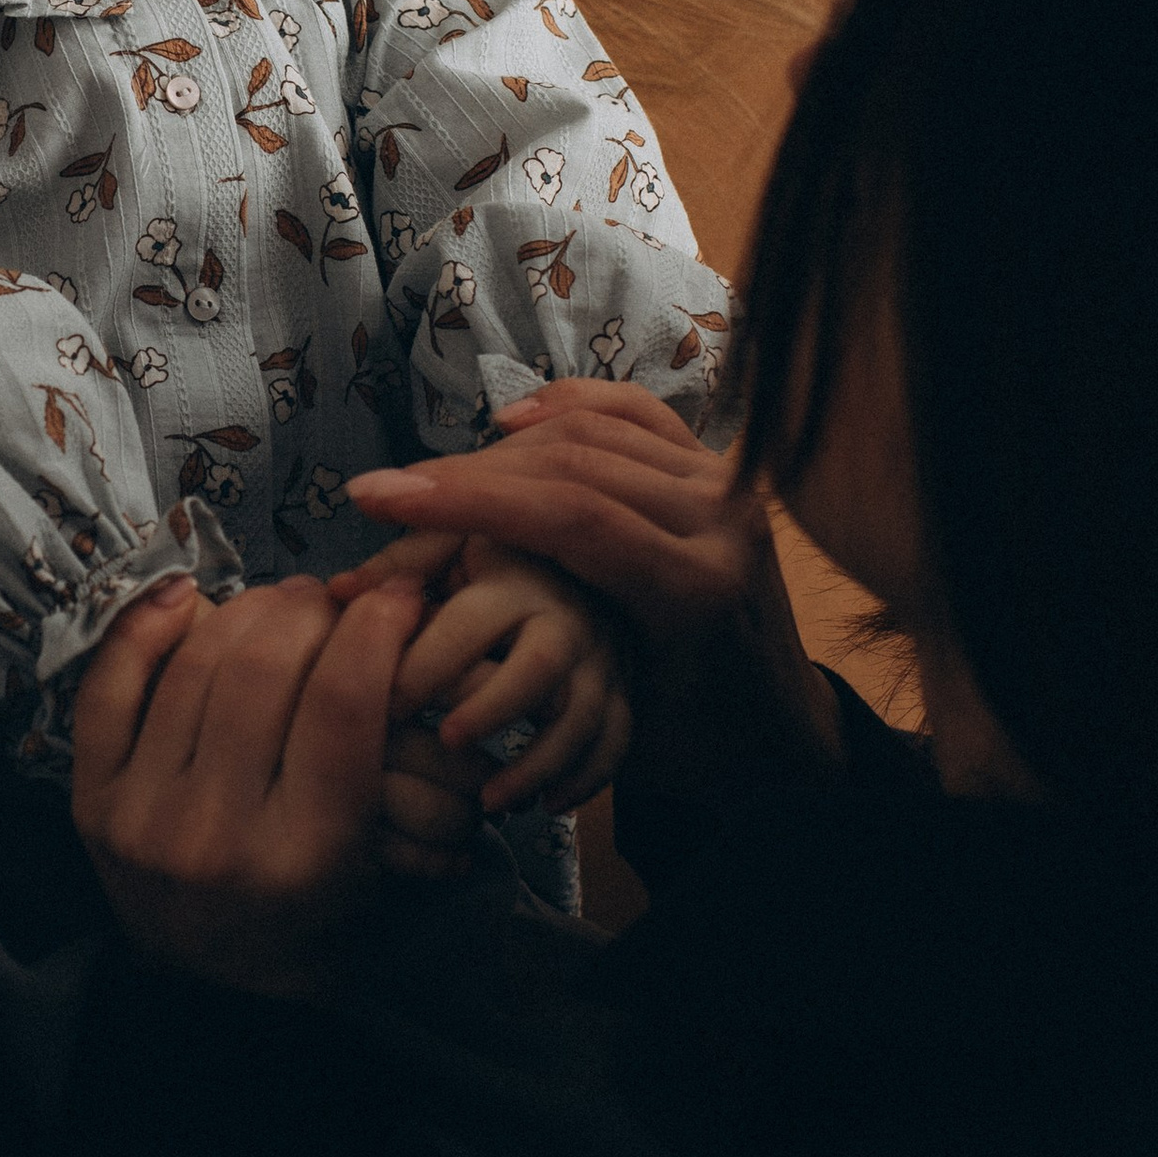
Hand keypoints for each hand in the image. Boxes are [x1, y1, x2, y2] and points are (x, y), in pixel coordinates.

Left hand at [71, 572, 428, 991]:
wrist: (215, 989)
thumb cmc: (310, 913)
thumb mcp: (373, 853)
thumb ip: (384, 749)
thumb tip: (382, 613)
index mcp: (308, 854)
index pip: (344, 703)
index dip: (375, 629)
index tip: (394, 600)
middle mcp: (219, 834)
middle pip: (266, 668)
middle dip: (311, 611)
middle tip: (334, 600)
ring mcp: (145, 815)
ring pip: (197, 662)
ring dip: (248, 608)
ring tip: (281, 603)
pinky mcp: (93, 802)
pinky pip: (110, 687)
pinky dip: (145, 628)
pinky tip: (187, 598)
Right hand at [339, 387, 842, 800]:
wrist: (781, 740)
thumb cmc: (690, 749)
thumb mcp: (611, 722)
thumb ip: (534, 646)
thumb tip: (411, 599)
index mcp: (697, 590)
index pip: (569, 517)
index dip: (465, 501)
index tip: (375, 500)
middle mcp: (722, 521)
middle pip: (572, 466)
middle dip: (465, 475)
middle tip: (382, 492)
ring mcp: (728, 487)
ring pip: (594, 434)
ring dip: (500, 450)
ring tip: (428, 479)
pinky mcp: (724, 473)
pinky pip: (636, 416)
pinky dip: (571, 406)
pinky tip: (513, 421)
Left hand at [376, 540, 632, 820]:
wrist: (590, 559)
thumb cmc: (494, 562)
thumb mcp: (450, 547)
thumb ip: (397, 567)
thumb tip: (335, 591)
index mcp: (512, 580)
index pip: (469, 625)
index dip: (426, 665)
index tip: (386, 702)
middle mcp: (564, 617)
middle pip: (538, 669)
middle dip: (491, 710)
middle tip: (445, 742)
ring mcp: (601, 658)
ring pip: (583, 717)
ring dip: (537, 763)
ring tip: (489, 801)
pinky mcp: (623, 691)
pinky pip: (617, 742)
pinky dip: (587, 779)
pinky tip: (547, 806)